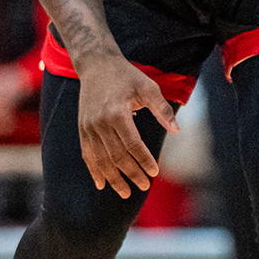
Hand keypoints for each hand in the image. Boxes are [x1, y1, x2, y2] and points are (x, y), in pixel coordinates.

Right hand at [73, 54, 178, 197]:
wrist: (96, 65)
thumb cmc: (126, 75)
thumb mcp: (148, 87)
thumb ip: (162, 109)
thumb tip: (176, 131)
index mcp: (117, 113)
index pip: (132, 144)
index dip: (144, 160)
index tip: (154, 172)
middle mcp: (99, 123)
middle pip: (116, 156)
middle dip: (131, 174)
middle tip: (144, 186)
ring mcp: (88, 127)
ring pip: (100, 160)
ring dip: (113, 178)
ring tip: (124, 193)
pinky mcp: (82, 129)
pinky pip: (87, 154)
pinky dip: (94, 170)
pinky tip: (101, 184)